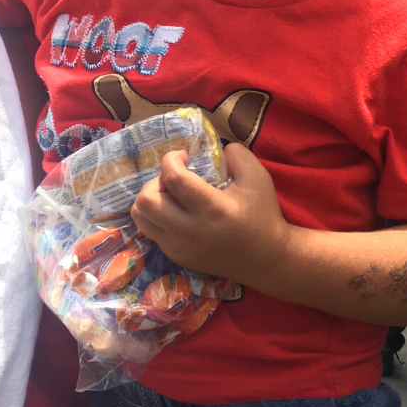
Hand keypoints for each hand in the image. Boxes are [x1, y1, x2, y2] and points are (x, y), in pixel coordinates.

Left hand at [130, 144, 292, 288]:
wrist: (266, 259)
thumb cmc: (262, 215)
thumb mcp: (258, 178)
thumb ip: (236, 155)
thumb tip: (213, 147)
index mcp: (212, 209)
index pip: (173, 179)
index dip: (170, 160)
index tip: (183, 157)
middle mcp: (189, 230)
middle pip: (146, 201)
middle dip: (154, 181)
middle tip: (173, 178)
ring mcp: (179, 247)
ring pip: (140, 218)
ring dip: (150, 199)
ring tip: (170, 196)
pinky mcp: (176, 257)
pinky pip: (150, 231)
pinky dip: (156, 216)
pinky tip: (175, 211)